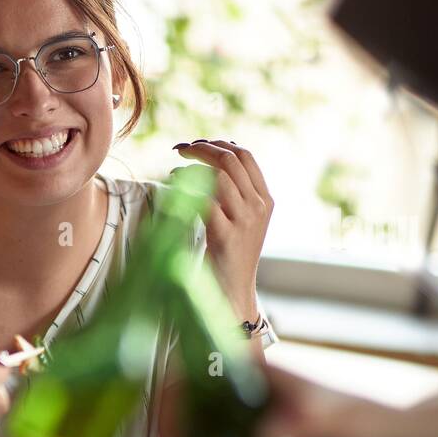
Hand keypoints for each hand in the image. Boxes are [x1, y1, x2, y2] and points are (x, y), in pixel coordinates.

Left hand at [172, 139, 272, 320]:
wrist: (233, 293)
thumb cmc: (228, 257)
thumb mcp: (239, 222)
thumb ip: (232, 195)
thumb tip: (208, 165)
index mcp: (264, 199)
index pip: (246, 156)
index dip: (219, 143)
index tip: (196, 144)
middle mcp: (259, 206)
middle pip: (232, 160)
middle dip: (203, 148)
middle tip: (180, 149)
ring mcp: (245, 221)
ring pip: (220, 176)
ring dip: (193, 166)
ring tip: (175, 169)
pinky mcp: (226, 236)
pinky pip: (206, 202)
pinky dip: (186, 189)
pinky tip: (173, 186)